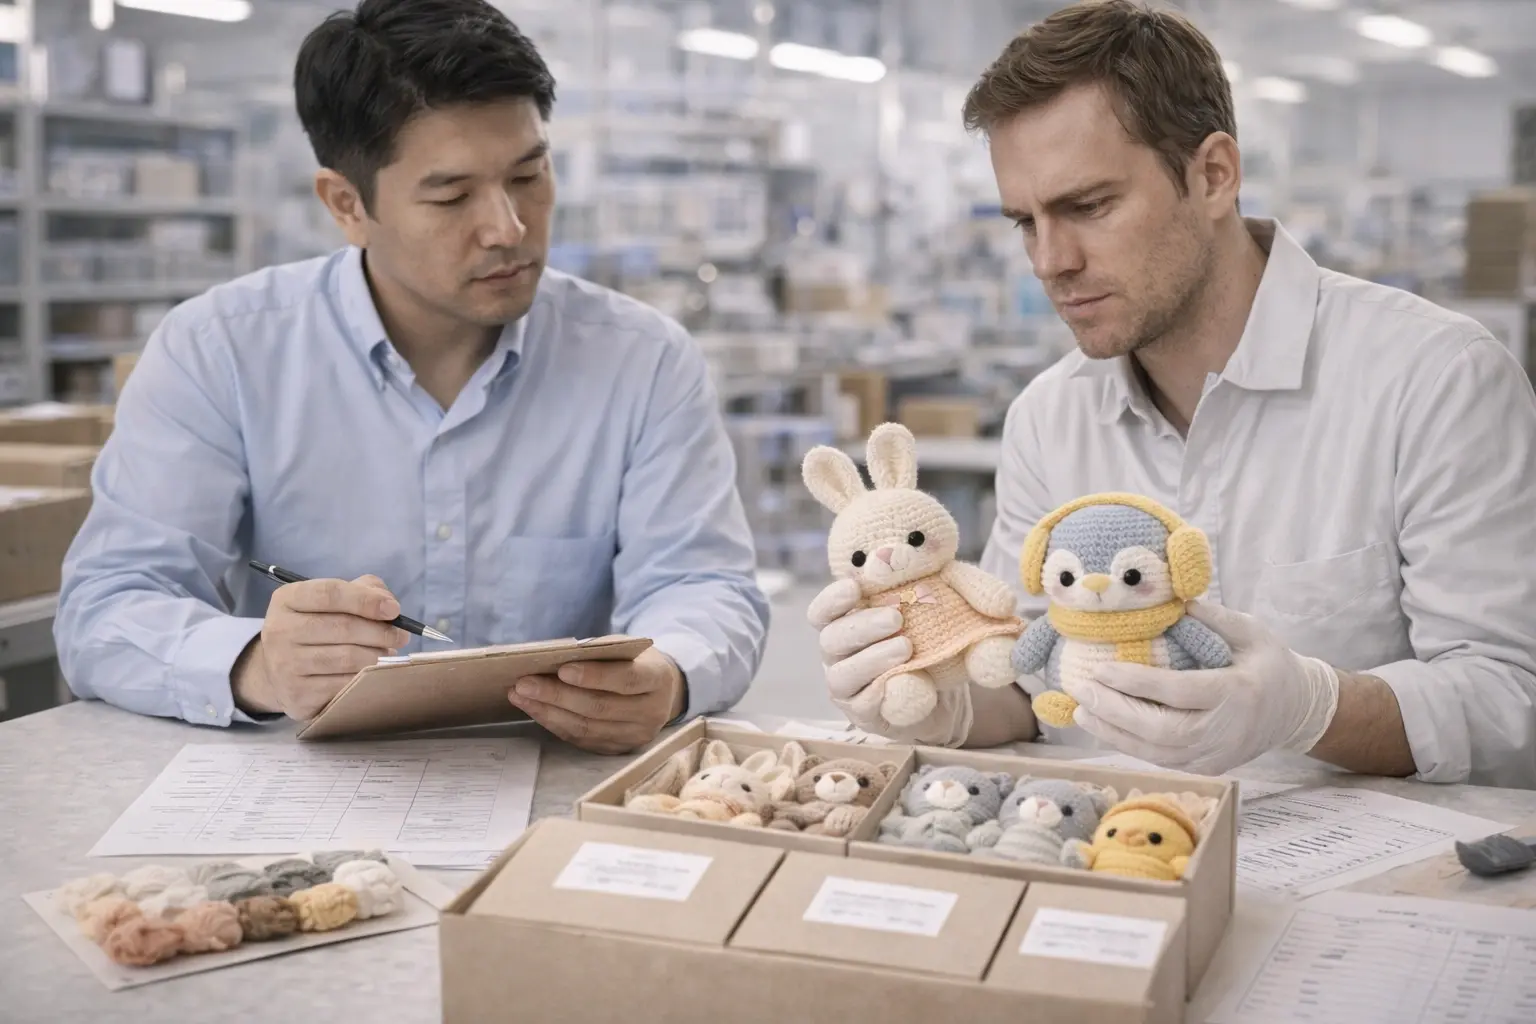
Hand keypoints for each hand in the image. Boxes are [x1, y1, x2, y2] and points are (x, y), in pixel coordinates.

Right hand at [233, 575, 409, 719]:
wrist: (281, 673)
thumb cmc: (318, 628)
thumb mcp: (333, 601)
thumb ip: (364, 590)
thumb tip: (388, 603)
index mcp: (287, 600)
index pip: (330, 593)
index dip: (366, 600)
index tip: (394, 610)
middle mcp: (280, 631)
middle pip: (343, 627)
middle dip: (381, 632)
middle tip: (400, 637)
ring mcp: (285, 665)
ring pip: (348, 658)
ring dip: (377, 656)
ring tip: (387, 654)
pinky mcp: (297, 695)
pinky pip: (345, 685)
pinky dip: (366, 679)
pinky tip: (371, 674)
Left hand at [508, 647, 684, 754]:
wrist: (660, 692)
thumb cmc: (634, 662)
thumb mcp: (626, 648)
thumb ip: (599, 653)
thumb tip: (554, 658)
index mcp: (657, 679)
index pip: (627, 679)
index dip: (595, 676)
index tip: (562, 669)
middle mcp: (651, 712)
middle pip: (600, 707)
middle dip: (558, 695)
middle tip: (525, 683)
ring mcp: (635, 735)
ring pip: (587, 727)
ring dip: (548, 711)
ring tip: (521, 696)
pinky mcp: (618, 749)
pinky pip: (581, 739)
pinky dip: (554, 724)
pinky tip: (535, 709)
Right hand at [808, 578, 972, 745]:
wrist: (943, 697)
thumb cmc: (931, 646)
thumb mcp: (943, 612)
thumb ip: (962, 595)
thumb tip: (1000, 601)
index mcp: (848, 622)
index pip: (823, 611)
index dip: (832, 599)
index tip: (856, 587)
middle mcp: (839, 655)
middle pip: (830, 639)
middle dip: (861, 626)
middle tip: (896, 618)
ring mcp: (848, 687)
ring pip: (841, 674)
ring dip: (872, 659)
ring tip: (906, 648)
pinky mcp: (863, 714)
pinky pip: (862, 704)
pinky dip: (880, 691)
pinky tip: (904, 678)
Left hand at [1061, 600, 1339, 776]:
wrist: (1296, 711)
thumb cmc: (1271, 665)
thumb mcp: (1253, 632)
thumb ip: (1217, 618)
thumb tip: (1178, 600)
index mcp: (1238, 693)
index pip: (1180, 692)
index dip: (1138, 684)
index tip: (1103, 670)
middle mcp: (1225, 730)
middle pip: (1161, 730)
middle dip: (1115, 712)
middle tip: (1081, 690)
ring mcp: (1215, 755)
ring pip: (1156, 752)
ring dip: (1114, 733)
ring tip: (1081, 710)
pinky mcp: (1206, 766)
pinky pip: (1160, 760)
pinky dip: (1128, 745)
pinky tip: (1103, 727)